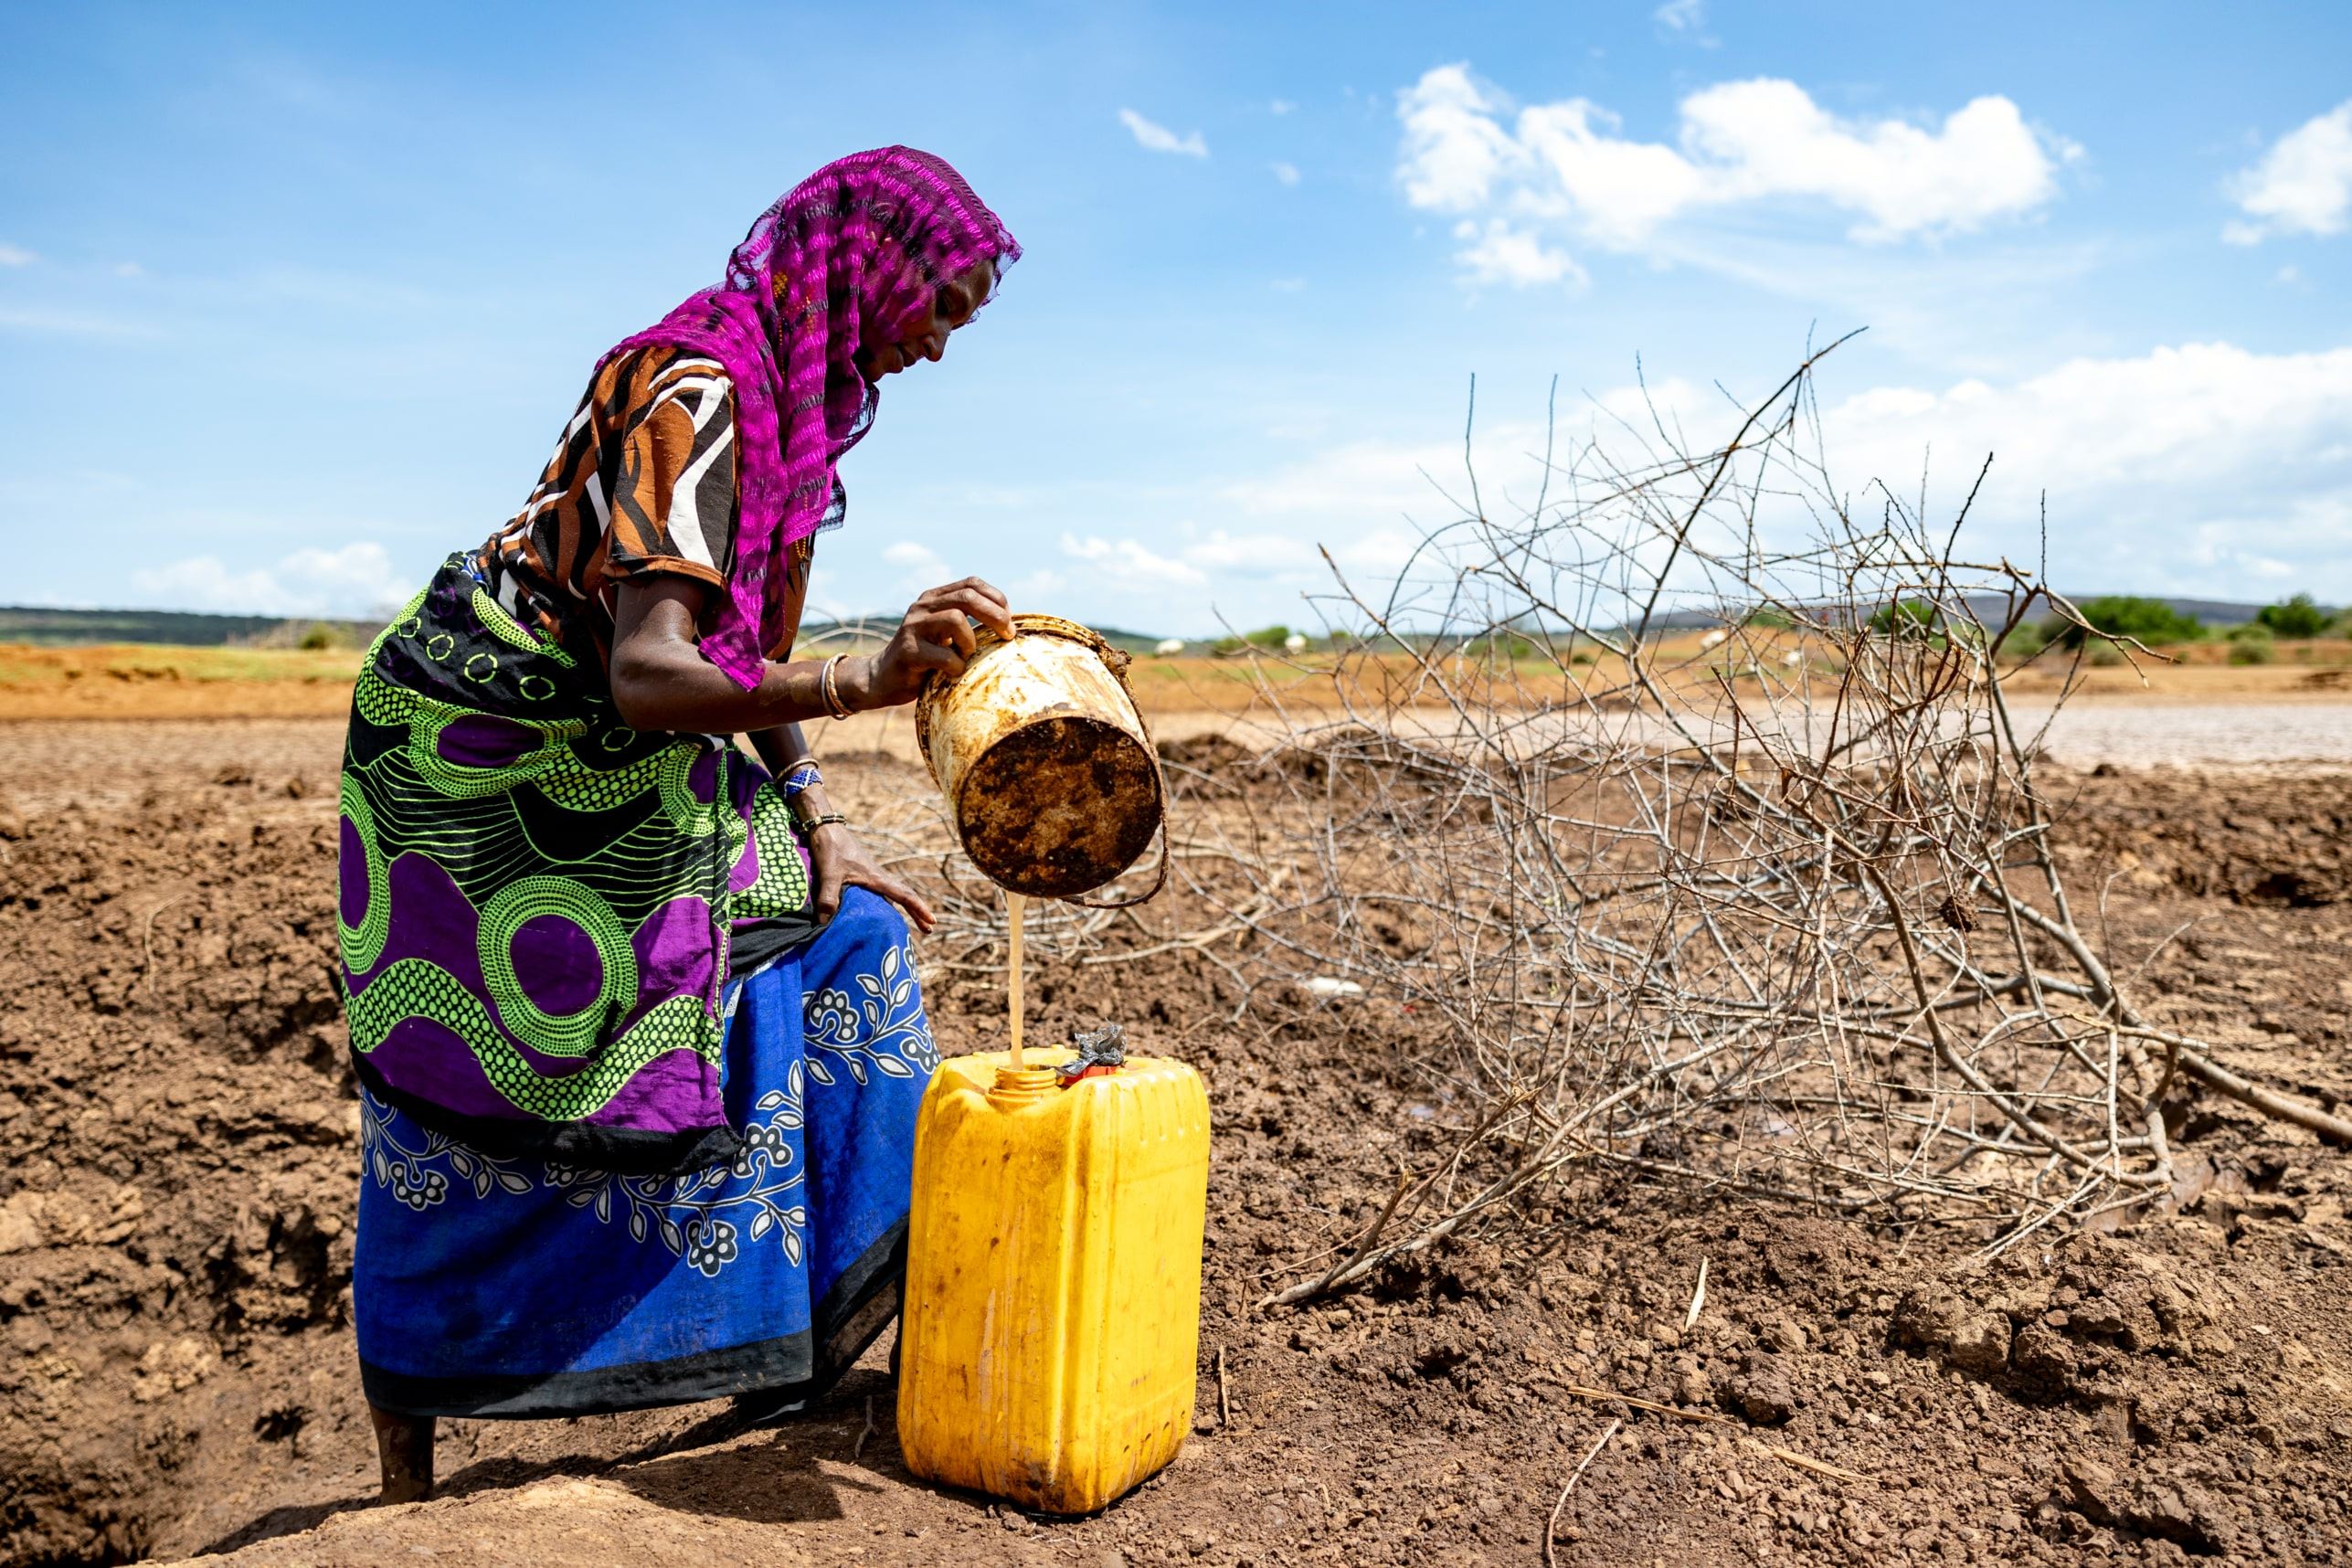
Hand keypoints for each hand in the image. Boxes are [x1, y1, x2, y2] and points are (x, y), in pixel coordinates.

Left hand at [809, 821, 936, 933]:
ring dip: (905, 909)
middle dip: (917, 913)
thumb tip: (825, 922)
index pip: (904, 895)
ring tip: (912, 925)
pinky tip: (883, 913)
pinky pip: (882, 894)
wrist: (826, 829)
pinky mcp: (862, 876)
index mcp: (877, 878)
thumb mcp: (829, 873)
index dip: (919, 909)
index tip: (932, 921)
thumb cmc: (831, 848)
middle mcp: (879, 878)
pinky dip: (889, 905)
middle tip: (929, 929)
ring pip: (894, 896)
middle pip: (904, 897)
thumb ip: (828, 897)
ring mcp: (872, 877)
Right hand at [850, 578, 1012, 708]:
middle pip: (968, 597)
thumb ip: (966, 621)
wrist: (882, 678)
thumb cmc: (924, 658)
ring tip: (966, 656)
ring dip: (971, 642)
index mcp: (934, 598)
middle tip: (1007, 635)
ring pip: (956, 620)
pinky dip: (957, 667)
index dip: (996, 599)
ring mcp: (913, 627)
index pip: (972, 583)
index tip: (1009, 621)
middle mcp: (923, 607)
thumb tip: (1008, 622)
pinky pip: (945, 656)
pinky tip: (953, 674)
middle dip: (995, 616)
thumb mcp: (945, 633)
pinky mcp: (908, 652)